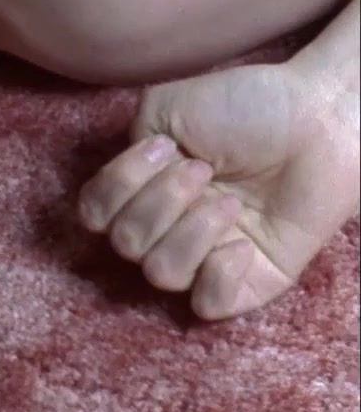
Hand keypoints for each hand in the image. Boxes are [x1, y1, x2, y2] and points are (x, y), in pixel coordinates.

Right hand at [78, 62, 358, 319]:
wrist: (317, 119)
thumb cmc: (246, 107)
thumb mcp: (163, 110)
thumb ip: (127, 147)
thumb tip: (128, 190)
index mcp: (143, 190)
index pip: (93, 215)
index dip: (117, 186)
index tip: (164, 148)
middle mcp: (167, 228)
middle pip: (125, 244)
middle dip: (161, 201)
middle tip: (204, 169)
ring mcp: (207, 257)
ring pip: (161, 274)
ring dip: (192, 230)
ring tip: (229, 200)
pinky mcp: (250, 283)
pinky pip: (208, 304)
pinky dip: (218, 273)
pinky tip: (242, 241)